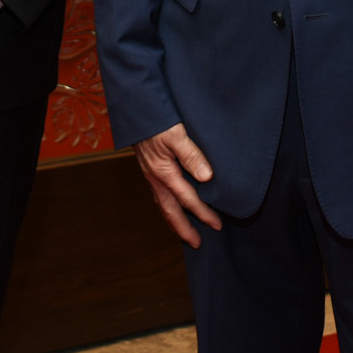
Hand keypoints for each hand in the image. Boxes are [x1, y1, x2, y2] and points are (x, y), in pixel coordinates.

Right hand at [134, 124, 223, 248]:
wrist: (135, 108)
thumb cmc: (156, 119)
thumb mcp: (176, 134)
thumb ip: (191, 155)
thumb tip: (206, 178)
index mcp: (163, 172)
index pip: (187, 199)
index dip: (202, 213)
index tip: (216, 225)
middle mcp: (155, 177)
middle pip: (170, 210)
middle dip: (183, 228)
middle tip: (196, 243)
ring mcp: (150, 173)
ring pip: (163, 204)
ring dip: (175, 219)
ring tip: (185, 231)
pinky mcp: (150, 167)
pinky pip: (160, 194)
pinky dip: (168, 205)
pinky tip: (174, 204)